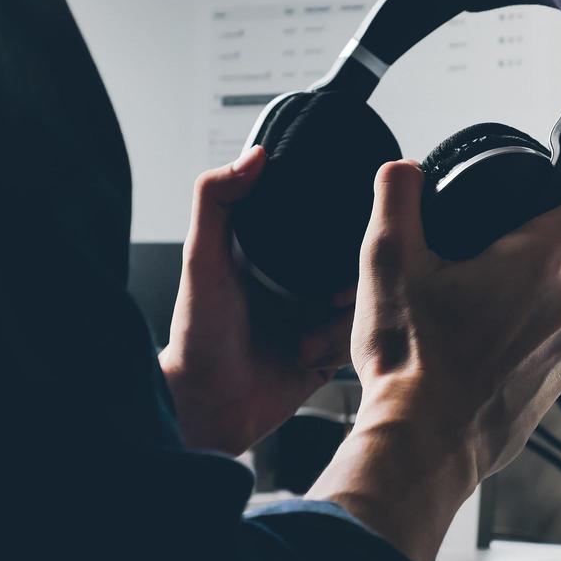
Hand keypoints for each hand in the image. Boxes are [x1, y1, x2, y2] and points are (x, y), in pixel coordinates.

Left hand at [160, 146, 355, 455]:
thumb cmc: (196, 333)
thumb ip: (217, 201)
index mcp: (275, 251)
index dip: (345, 228)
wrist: (207, 406)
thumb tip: (256, 154)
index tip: (347, 239)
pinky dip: (341, 347)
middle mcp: (299, 280)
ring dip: (343, 320)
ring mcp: (316, 316)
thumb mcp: (202, 259)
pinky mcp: (327, 353)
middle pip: (357, 263)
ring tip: (310, 333)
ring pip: (364, 303)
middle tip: (332, 296)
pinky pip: (359, 341)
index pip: (327, 224)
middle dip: (354, 280)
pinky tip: (311, 355)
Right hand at [307, 160, 560, 560]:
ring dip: (555, 292)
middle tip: (541, 236)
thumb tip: (402, 171)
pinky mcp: (554, 388)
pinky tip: (488, 344)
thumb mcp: (387, 265)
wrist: (421, 444)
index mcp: (537, 262)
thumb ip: (396, 203)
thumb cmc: (410, 358)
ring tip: (496, 297)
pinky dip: (536, 337)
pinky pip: (559, 347)